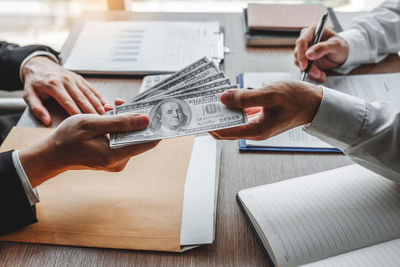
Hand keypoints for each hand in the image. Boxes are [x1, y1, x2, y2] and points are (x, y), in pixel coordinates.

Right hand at [19, 113, 158, 186]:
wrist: (53, 153)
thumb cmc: (68, 138)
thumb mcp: (92, 124)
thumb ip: (120, 122)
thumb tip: (146, 120)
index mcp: (115, 155)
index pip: (148, 141)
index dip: (154, 125)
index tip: (155, 109)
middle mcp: (120, 161)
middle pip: (139, 137)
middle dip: (133, 117)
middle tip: (119, 103)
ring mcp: (117, 161)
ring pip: (130, 136)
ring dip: (123, 120)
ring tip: (108, 110)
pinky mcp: (114, 158)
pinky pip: (123, 140)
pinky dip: (118, 127)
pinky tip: (106, 118)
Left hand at [21, 56, 107, 124]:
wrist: (38, 65)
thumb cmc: (34, 82)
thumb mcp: (28, 95)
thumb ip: (37, 108)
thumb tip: (46, 120)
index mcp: (54, 85)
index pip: (68, 103)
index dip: (77, 114)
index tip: (85, 124)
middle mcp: (66, 81)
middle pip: (82, 99)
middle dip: (92, 112)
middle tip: (100, 123)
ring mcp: (74, 79)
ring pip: (89, 94)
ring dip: (98, 105)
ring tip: (106, 116)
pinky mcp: (79, 78)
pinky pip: (91, 89)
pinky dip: (99, 97)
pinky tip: (106, 104)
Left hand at [210, 81, 321, 139]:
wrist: (315, 103)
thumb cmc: (297, 99)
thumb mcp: (270, 94)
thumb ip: (245, 97)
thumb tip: (223, 98)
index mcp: (256, 130)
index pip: (224, 132)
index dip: (209, 124)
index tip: (199, 114)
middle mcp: (254, 131)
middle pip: (226, 127)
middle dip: (214, 116)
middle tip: (203, 102)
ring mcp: (257, 125)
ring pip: (233, 120)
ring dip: (223, 110)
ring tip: (212, 97)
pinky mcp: (260, 118)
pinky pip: (241, 115)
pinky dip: (234, 106)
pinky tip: (229, 96)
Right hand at [294, 26, 348, 81]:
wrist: (340, 55)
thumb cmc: (340, 46)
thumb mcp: (336, 45)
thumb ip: (323, 48)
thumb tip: (308, 54)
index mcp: (312, 31)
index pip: (301, 42)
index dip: (301, 54)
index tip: (305, 65)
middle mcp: (306, 40)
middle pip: (298, 54)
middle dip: (306, 66)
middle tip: (316, 73)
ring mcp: (304, 51)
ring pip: (299, 63)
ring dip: (310, 72)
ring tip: (321, 75)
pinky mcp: (305, 60)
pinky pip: (304, 69)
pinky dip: (311, 74)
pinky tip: (321, 75)